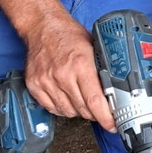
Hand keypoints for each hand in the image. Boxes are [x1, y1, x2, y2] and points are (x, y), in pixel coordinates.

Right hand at [23, 14, 114, 130]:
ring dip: (78, 111)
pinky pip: (52, 108)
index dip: (105, 117)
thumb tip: (117, 91)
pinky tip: (68, 98)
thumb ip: (102, 69)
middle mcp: (63, 75)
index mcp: (81, 64)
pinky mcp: (34, 86)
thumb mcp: (94, 48)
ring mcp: (46, 81)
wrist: (43, 27)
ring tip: (83, 99)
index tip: (112, 124)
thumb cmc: (69, 36)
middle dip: (95, 114)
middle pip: (82, 109)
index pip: (95, 101)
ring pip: (68, 111)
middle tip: (100, 110)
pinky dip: (62, 108)